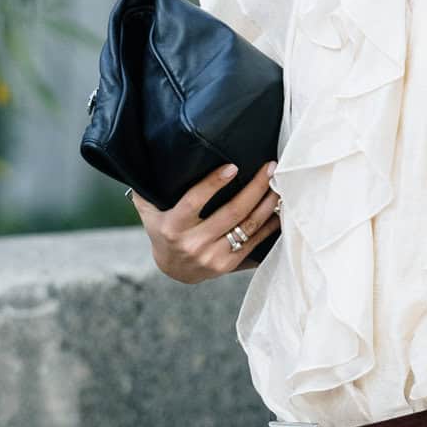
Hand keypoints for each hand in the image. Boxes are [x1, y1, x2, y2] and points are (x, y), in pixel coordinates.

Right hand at [130, 161, 279, 283]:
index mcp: (173, 227)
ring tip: (278, 186)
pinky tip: (278, 211)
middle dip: (254, 188)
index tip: (233, 167)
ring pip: (247, 228)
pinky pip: (254, 244)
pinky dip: (269, 226)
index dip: (213, 184)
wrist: (173, 270)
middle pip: (231, 213)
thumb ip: (148, 189)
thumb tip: (148, 156)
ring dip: (266, 205)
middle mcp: (193, 243)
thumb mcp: (150, 212)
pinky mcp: (227, 266)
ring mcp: (212, 257)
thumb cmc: (163, 231)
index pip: (194, 202)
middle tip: (269, 168)